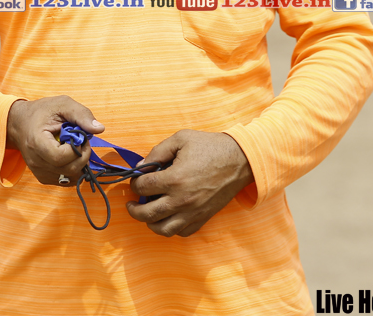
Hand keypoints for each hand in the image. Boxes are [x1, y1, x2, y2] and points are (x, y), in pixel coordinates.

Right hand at [6, 96, 103, 186]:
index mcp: (37, 143)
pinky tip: (69, 156)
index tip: (80, 137)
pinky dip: (73, 169)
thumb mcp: (62, 104)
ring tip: (74, 147)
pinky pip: (65, 180)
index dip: (77, 149)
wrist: (20, 123)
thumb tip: (100, 129)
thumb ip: (81, 115)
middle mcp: (36, 162)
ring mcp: (39, 172)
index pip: (60, 157)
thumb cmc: (41, 112)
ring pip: (69, 177)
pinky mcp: (43, 177)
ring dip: (79, 163)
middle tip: (82, 141)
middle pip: (68, 170)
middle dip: (82, 156)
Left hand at [126, 130, 253, 236]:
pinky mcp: (203, 218)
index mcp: (174, 179)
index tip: (137, 179)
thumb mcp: (181, 139)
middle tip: (132, 203)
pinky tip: (168, 217)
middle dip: (133, 209)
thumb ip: (157, 152)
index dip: (135, 183)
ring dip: (150, 223)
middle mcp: (181, 200)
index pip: (142, 188)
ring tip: (147, 213)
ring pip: (162, 229)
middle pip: (146, 214)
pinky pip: (181, 233)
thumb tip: (141, 166)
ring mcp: (193, 212)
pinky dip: (170, 228)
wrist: (241, 160)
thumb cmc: (211, 147)